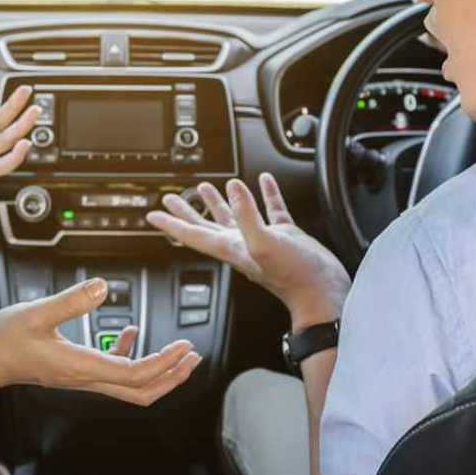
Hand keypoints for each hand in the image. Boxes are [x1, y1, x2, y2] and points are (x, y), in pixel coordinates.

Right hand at [0, 279, 202, 406]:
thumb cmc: (5, 338)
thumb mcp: (36, 312)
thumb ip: (71, 300)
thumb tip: (103, 287)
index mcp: (81, 366)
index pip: (135, 374)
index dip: (164, 363)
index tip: (183, 346)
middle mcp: (86, 378)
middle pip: (141, 391)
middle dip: (172, 376)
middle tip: (193, 356)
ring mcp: (83, 377)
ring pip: (131, 386)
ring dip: (159, 371)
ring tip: (179, 352)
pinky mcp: (78, 371)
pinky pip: (114, 372)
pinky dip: (132, 356)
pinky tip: (133, 333)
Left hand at [147, 173, 350, 330]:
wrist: (322, 292)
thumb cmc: (293, 276)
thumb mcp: (264, 242)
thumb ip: (246, 215)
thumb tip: (233, 188)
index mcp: (231, 247)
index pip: (193, 234)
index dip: (172, 223)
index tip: (153, 214)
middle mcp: (242, 244)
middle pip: (206, 226)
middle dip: (187, 212)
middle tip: (171, 198)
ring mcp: (262, 240)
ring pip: (235, 217)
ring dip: (220, 203)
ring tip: (207, 188)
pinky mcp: (284, 236)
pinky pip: (270, 211)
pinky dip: (265, 195)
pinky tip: (264, 183)